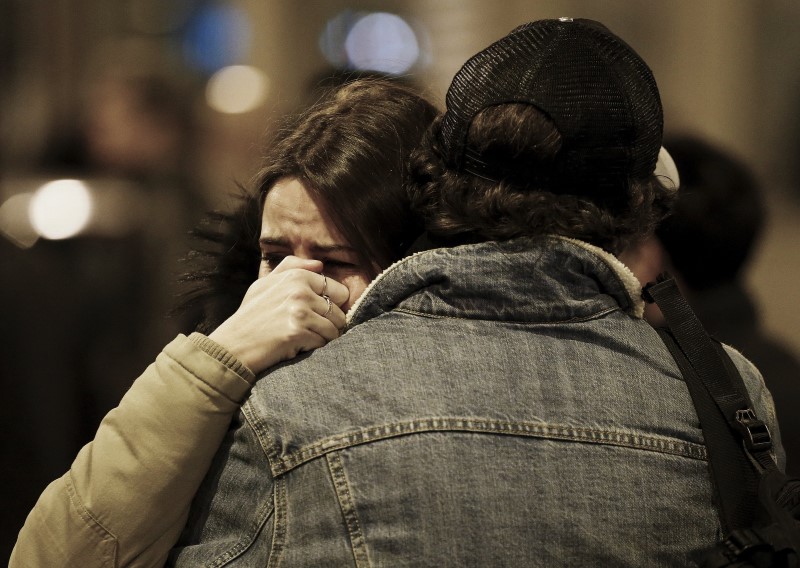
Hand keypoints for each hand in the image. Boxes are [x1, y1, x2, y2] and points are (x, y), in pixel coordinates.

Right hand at [208, 256, 348, 373]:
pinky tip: (297, 346)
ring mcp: (299, 311)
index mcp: (296, 276)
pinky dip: (314, 347)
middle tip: (309, 330)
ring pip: (334, 329)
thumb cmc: (250, 315)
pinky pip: (324, 342)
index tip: (316, 314)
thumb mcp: (265, 284)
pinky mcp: (298, 332)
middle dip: (329, 324)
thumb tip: (320, 264)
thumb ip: (292, 268)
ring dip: (323, 338)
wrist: (233, 345)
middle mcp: (300, 291)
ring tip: (303, 338)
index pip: (339, 291)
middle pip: (339, 312)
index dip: (331, 306)